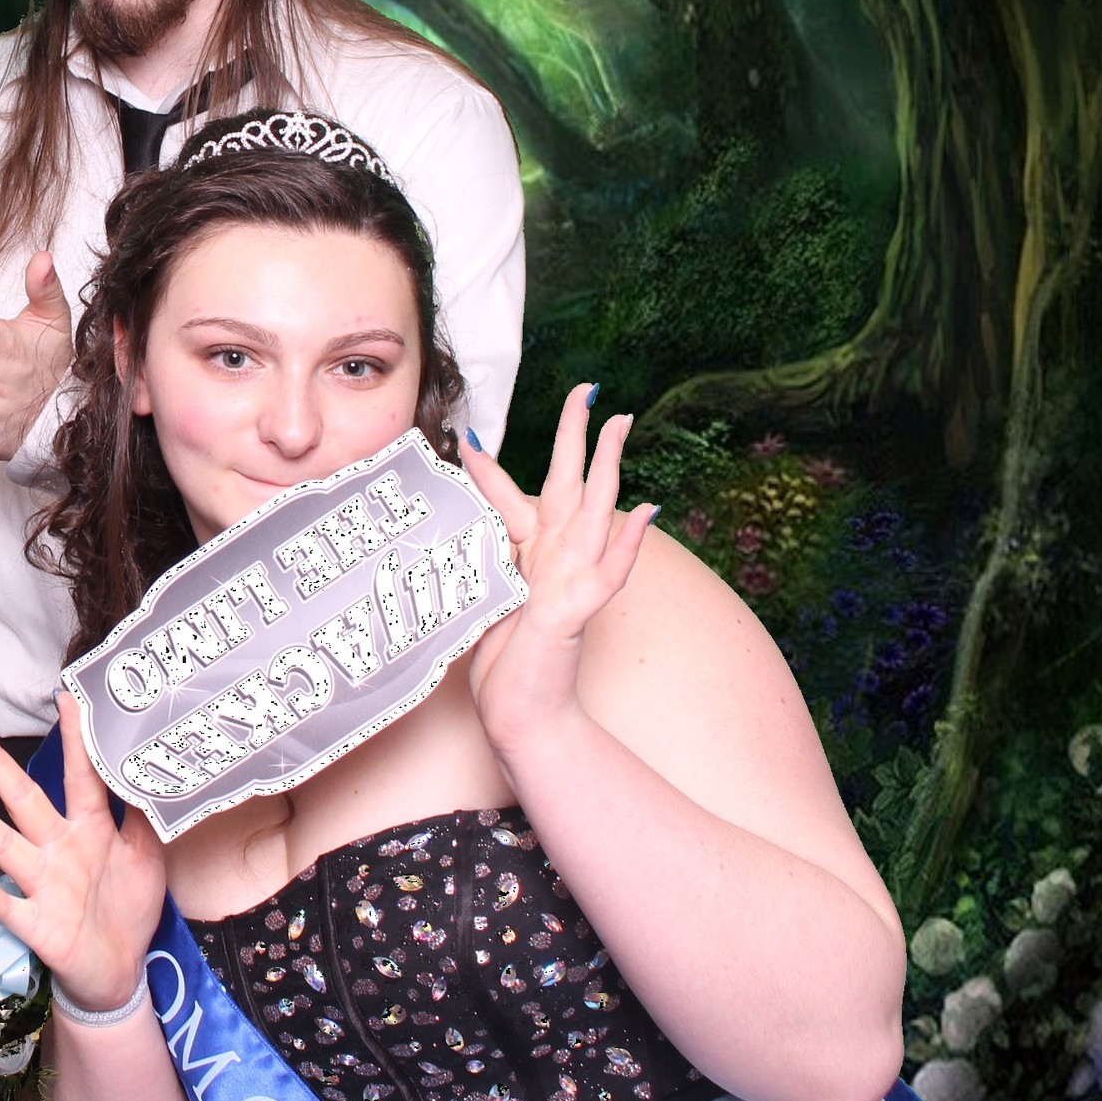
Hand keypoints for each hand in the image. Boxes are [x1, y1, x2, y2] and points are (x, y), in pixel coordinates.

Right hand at [0, 693, 168, 1015]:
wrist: (120, 970)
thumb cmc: (128, 909)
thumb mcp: (148, 858)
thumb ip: (143, 818)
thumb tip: (148, 772)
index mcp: (90, 830)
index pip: (80, 776)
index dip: (75, 739)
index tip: (65, 698)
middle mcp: (59, 849)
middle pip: (22, 797)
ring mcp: (43, 884)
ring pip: (2, 843)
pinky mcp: (37, 923)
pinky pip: (5, 904)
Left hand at [461, 387, 656, 760]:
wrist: (521, 710)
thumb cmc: (501, 662)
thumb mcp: (480, 601)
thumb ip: (478, 563)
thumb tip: (458, 534)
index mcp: (529, 555)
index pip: (508, 499)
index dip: (485, 468)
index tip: (467, 435)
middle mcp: (555, 560)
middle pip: (568, 486)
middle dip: (576, 437)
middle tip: (588, 390)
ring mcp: (571, 583)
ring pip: (597, 514)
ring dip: (609, 468)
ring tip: (622, 427)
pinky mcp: (576, 611)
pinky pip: (608, 573)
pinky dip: (627, 544)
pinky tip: (643, 513)